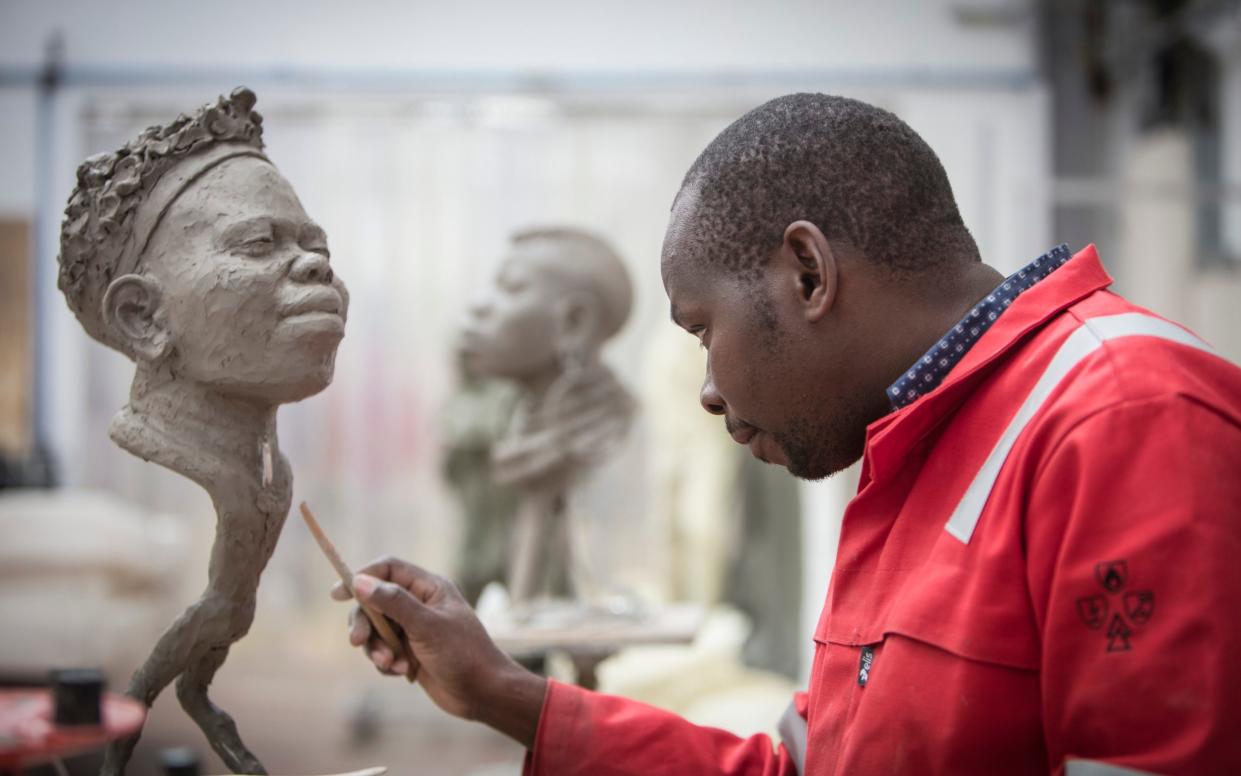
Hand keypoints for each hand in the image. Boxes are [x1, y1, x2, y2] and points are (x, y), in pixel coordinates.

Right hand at [331, 556, 546, 745]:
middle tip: (357, 642)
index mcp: (429, 588)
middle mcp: (420, 604)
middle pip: (375, 602)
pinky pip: (383, 651)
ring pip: (377, 631)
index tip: (338, 593)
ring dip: (378, 649)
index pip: (389, 569)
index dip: (363, 576)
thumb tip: (360, 582)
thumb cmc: (463, 654)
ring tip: (392, 665)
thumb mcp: (427, 626)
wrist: (482, 693)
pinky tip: (403, 672)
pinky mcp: (409, 652)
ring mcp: (414, 629)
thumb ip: (394, 602)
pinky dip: (386, 663)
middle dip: (365, 623)